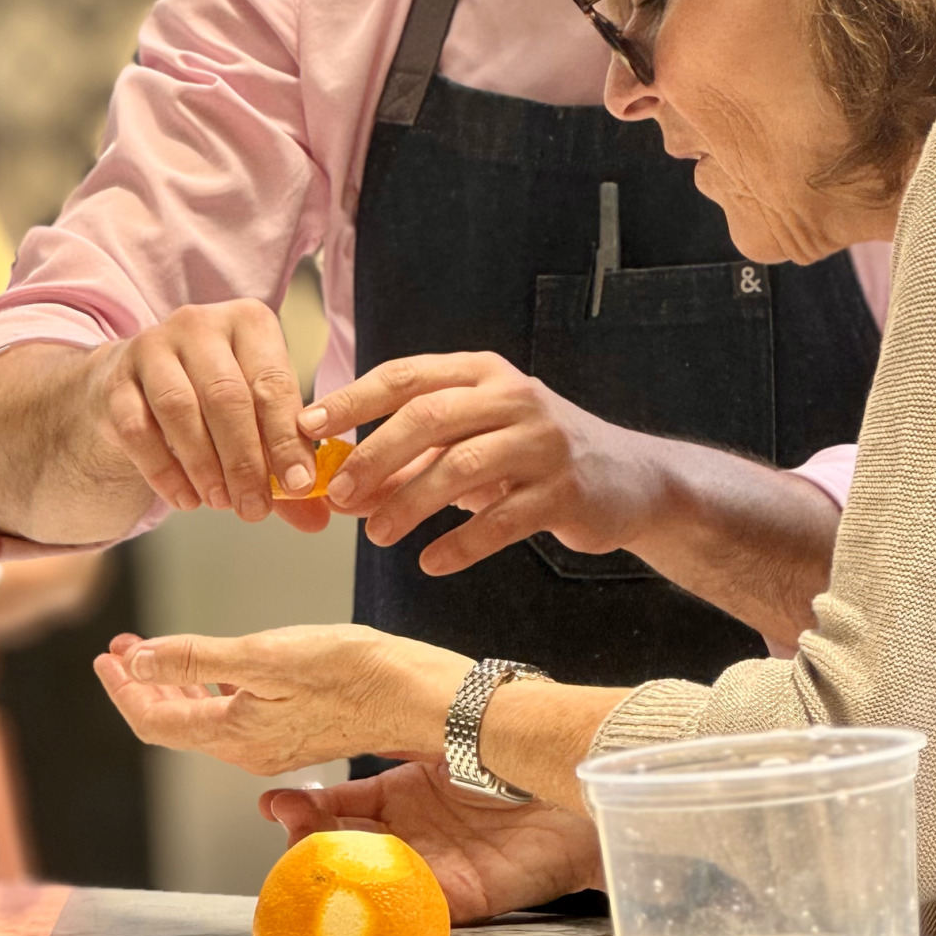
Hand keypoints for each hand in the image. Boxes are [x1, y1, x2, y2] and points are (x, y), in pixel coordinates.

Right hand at [85, 299, 326, 528]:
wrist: (140, 381)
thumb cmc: (214, 396)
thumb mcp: (257, 414)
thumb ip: (285, 461)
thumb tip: (317, 518)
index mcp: (250, 323)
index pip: (273, 382)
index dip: (287, 438)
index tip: (298, 485)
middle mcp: (201, 324)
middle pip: (227, 396)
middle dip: (245, 460)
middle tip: (255, 507)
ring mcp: (153, 347)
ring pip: (180, 409)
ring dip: (204, 465)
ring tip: (221, 503)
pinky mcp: (116, 380)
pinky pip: (138, 429)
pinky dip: (163, 471)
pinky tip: (185, 499)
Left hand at [94, 623, 470, 775]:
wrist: (417, 696)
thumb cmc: (353, 673)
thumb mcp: (267, 655)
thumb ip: (198, 659)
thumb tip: (139, 662)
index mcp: (235, 734)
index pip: (156, 721)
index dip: (124, 689)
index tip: (106, 656)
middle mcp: (249, 749)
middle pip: (175, 723)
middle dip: (143, 684)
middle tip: (123, 649)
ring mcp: (274, 743)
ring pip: (204, 718)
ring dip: (175, 684)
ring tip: (157, 652)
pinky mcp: (298, 730)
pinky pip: (235, 714)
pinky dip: (211, 687)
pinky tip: (219, 668)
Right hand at [258, 763, 603, 922]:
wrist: (577, 790)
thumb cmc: (518, 760)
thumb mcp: (443, 740)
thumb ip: (398, 733)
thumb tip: (351, 707)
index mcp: (404, 797)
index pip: (341, 807)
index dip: (305, 808)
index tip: (275, 802)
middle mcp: (412, 836)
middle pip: (345, 847)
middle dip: (310, 839)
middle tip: (289, 825)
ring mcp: (433, 868)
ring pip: (369, 878)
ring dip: (338, 869)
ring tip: (311, 849)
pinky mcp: (462, 897)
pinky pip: (416, 904)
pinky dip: (387, 897)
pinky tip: (363, 879)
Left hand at [301, 353, 663, 572]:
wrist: (628, 479)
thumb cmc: (530, 458)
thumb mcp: (472, 445)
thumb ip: (412, 461)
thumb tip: (340, 489)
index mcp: (481, 373)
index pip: (405, 376)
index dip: (352, 401)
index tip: (307, 428)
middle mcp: (513, 397)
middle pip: (428, 416)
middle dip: (374, 456)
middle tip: (340, 495)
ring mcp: (543, 442)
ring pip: (462, 467)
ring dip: (410, 503)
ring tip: (378, 535)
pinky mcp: (565, 490)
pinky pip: (502, 520)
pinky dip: (461, 543)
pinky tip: (431, 563)